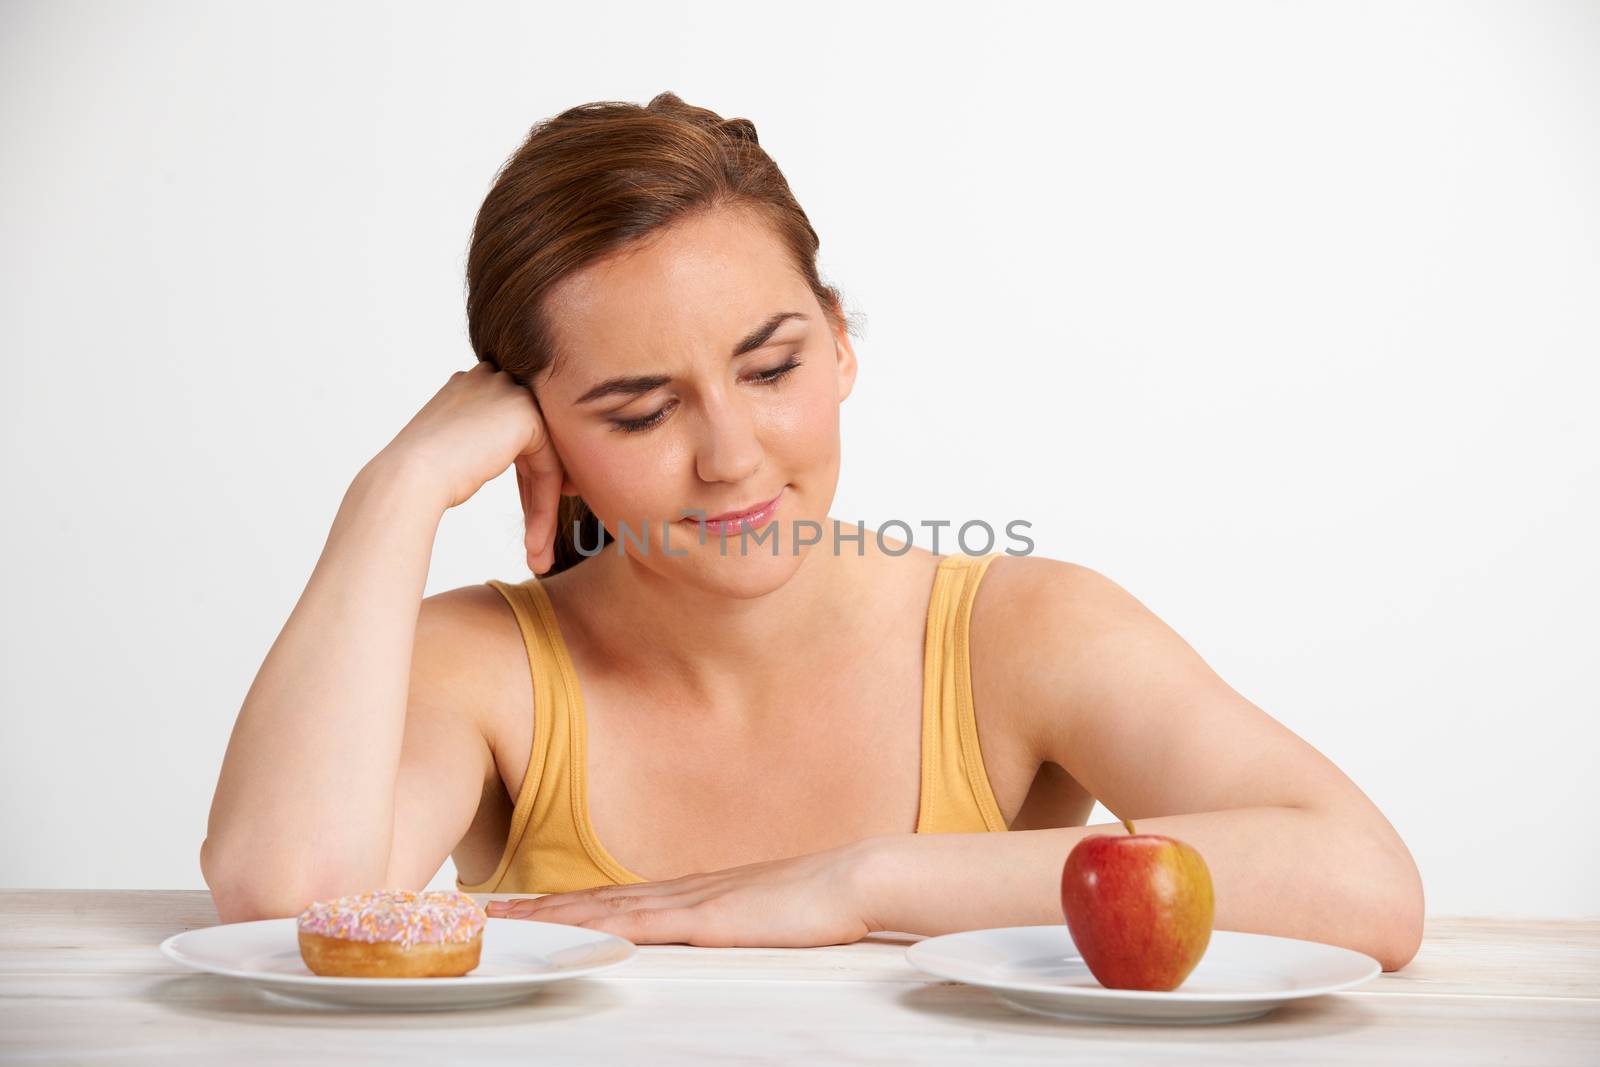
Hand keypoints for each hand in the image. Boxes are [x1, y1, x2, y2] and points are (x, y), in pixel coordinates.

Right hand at [376, 361, 567, 572]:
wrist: (406, 480)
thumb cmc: (416, 478)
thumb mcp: (452, 452)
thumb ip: (480, 445)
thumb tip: (499, 454)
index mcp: (470, 385)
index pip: (511, 435)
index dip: (526, 478)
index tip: (531, 514)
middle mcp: (492, 380)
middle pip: (532, 448)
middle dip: (538, 497)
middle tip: (537, 542)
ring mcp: (509, 392)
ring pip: (543, 460)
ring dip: (542, 511)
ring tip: (536, 555)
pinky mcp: (526, 414)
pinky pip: (549, 466)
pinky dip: (544, 506)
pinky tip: (535, 540)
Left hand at [484, 840, 881, 946]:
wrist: (852, 878)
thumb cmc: (818, 902)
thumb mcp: (761, 917)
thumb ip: (728, 926)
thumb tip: (708, 942)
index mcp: (690, 893)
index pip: (611, 900)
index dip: (562, 906)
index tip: (521, 911)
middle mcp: (678, 891)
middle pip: (591, 902)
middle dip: (537, 910)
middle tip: (485, 915)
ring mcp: (688, 902)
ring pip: (601, 910)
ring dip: (549, 917)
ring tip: (502, 922)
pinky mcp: (703, 918)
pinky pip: (637, 925)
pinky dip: (595, 928)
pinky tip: (565, 934)